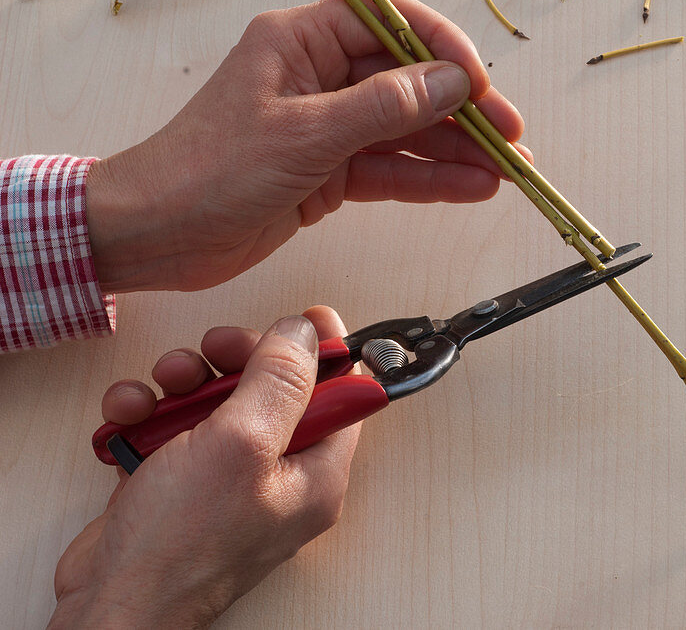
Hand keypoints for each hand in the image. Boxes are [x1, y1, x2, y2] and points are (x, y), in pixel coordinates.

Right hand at [51, 307, 357, 627]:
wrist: (110, 604)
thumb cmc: (181, 545)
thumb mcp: (242, 444)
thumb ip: (280, 381)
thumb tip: (308, 332)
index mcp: (315, 472)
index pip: (343, 396)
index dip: (327, 352)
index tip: (307, 316)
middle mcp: (278, 476)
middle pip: (274, 390)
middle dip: (238, 360)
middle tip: (214, 350)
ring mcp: (226, 481)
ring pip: (217, 403)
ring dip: (183, 383)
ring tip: (160, 386)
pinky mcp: (180, 484)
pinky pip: (174, 428)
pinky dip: (149, 414)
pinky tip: (128, 415)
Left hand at [85, 0, 528, 292]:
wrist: (156, 235)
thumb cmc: (207, 171)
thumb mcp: (303, 134)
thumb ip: (382, 107)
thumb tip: (451, 83)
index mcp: (301, 41)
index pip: (389, 22)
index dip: (442, 48)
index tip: (480, 83)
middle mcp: (318, 76)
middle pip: (408, 80)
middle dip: (462, 108)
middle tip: (510, 135)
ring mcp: (326, 126)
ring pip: (406, 129)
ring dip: (455, 150)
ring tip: (505, 170)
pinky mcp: (328, 172)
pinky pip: (390, 169)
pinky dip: (429, 179)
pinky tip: (470, 188)